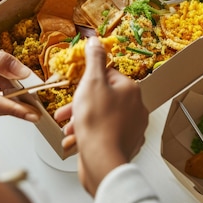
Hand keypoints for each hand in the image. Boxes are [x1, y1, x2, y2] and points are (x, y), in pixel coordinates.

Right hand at [54, 37, 147, 195]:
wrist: (102, 161)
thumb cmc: (97, 123)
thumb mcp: (91, 83)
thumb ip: (94, 59)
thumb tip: (95, 40)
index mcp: (131, 89)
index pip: (107, 76)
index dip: (87, 83)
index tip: (76, 90)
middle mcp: (136, 107)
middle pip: (104, 97)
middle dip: (81, 105)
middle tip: (66, 113)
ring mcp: (133, 127)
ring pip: (102, 117)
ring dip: (82, 121)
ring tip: (69, 129)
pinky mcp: (126, 144)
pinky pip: (105, 134)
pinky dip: (90, 135)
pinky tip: (77, 141)